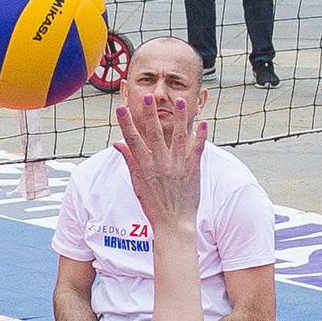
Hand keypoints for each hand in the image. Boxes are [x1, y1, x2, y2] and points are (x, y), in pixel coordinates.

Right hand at [116, 85, 203, 232]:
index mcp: (145, 167)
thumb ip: (130, 161)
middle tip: (147, 97)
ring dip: (179, 118)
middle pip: (154, 134)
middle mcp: (161, 164)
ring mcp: (178, 166)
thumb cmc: (153, 205)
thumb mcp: (137, 184)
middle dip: (150, 114)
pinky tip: (203, 123)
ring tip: (178, 101)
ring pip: (179, 137)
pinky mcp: (193, 170)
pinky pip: (198, 149)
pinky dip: (201, 136)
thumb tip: (117, 143)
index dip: (126, 123)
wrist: (174, 223)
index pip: (133, 140)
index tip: (120, 108)